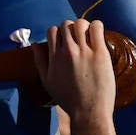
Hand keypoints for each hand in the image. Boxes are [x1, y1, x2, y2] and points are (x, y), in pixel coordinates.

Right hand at [33, 19, 119, 134]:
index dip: (58, 33)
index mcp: (54, 57)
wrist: (88, 111)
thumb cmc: (67, 99)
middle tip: (78, 39)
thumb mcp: (47, 81)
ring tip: (88, 36)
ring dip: (84, 26)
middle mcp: (68, 51)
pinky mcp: (100, 53)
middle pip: (66, 25)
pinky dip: (97, 26)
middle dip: (71, 29)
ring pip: (81, 23)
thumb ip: (40, 61)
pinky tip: (97, 35)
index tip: (65, 41)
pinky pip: (97, 29)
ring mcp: (85, 51)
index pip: (52, 30)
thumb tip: (35, 44)